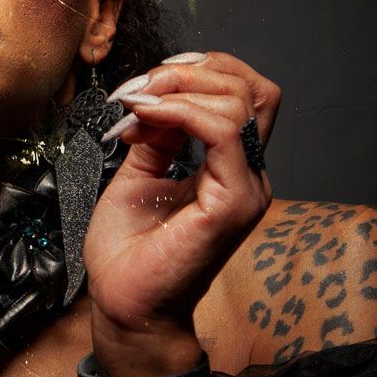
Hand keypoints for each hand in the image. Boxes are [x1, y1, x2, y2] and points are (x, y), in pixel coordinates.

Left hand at [84, 52, 278, 373]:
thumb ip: (156, 135)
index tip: (149, 82)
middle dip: (190, 72)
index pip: (244, 94)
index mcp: (230, 168)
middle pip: (252, 89)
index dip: (200, 71)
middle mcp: (247, 175)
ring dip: (180, 88)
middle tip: (141, 88)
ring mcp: (245, 190)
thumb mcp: (138, 174)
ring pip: (241, 102)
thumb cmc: (130, 252)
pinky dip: (180, 111)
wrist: (124, 304)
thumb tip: (155, 96)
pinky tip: (146, 116)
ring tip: (138, 103)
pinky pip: (222, 133)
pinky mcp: (231, 205)